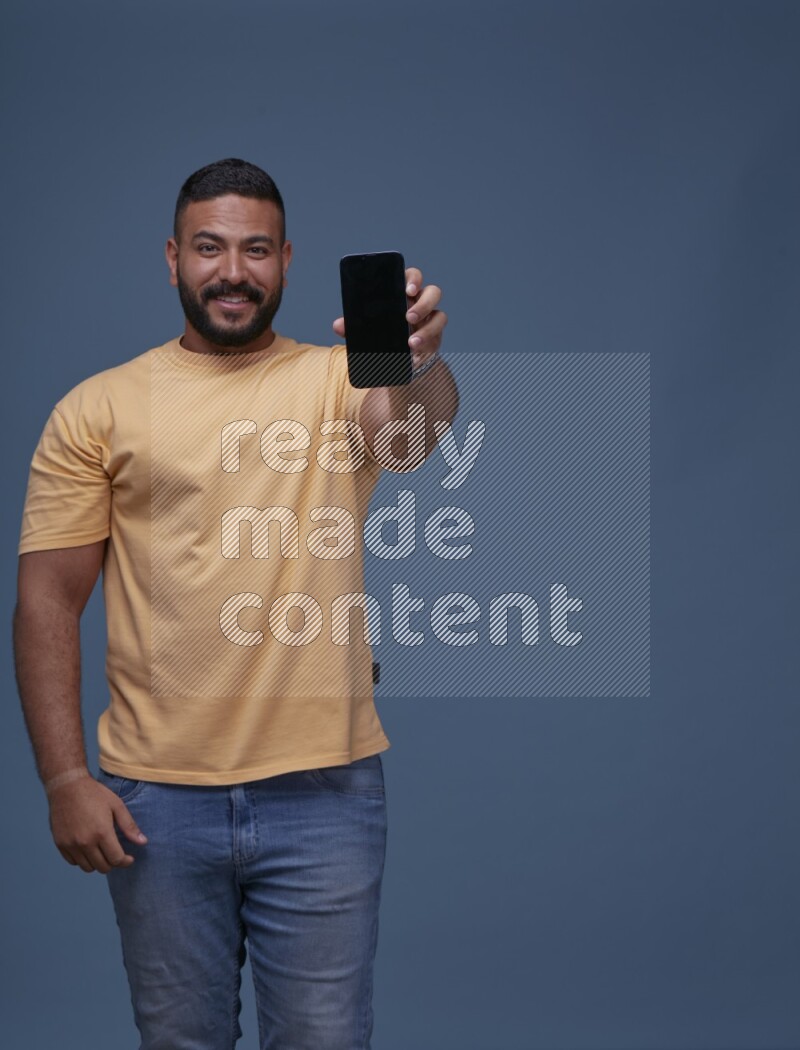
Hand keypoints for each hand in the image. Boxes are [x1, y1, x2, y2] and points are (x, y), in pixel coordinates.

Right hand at [48, 775, 147, 873]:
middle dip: (113, 863)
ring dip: (97, 863)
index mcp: (102, 832)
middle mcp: (85, 842)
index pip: (116, 859)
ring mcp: (71, 844)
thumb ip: (129, 826)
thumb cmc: (94, 793)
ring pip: (88, 867)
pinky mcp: (60, 844)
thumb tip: (142, 842)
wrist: (67, 786)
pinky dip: (82, 859)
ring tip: (102, 850)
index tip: (129, 858)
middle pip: (102, 867)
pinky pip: (74, 862)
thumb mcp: (117, 805)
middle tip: (116, 853)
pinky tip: (88, 848)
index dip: (125, 861)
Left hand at [332, 266, 447, 369]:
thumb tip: (338, 325)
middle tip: (408, 316)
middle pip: (431, 291)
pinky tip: (414, 348)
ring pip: (439, 313)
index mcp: (402, 294)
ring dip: (426, 326)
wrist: (398, 359)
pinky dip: (427, 338)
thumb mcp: (367, 330)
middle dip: (422, 302)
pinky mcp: (436, 333)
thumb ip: (354, 325)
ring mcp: (430, 317)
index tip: (407, 289)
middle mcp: (420, 302)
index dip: (412, 279)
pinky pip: (438, 330)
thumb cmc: (383, 336)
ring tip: (411, 340)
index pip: (411, 277)